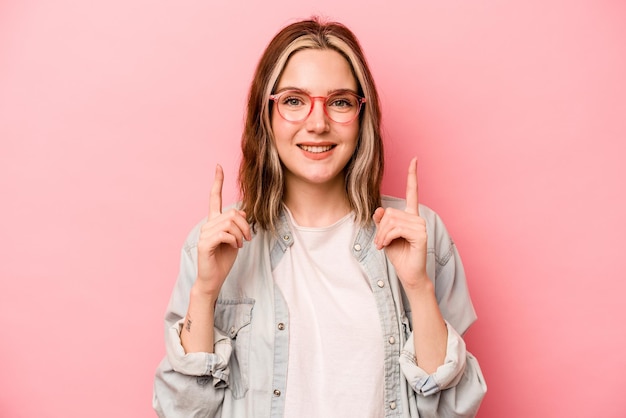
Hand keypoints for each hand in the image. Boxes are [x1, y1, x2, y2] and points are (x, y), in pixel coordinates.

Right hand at [195, 165, 250, 296]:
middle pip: (232, 213)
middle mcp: (207, 224)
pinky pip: (225, 234)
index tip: (218, 167)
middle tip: (248, 238)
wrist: (213, 279)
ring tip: (241, 244)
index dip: (217, 182)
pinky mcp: (204, 244)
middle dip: (245, 225)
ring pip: (230, 223)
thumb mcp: (235, 238)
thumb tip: (242, 213)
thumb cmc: (223, 259)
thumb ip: (237, 225)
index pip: (214, 198)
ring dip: (241, 234)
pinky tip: (235, 247)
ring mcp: (204, 233)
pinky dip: (235, 240)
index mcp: (213, 221)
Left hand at [373, 158, 428, 288]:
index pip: (412, 192)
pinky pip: (396, 229)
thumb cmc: (398, 254)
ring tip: (382, 246)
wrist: (408, 274)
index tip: (415, 159)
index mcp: (410, 216)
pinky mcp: (420, 234)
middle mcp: (417, 218)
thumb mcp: (384, 236)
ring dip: (381, 235)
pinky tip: (386, 246)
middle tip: (379, 242)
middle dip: (380, 228)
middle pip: (389, 212)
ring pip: (390, 221)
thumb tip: (379, 209)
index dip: (412, 176)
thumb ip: (381, 222)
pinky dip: (386, 238)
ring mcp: (420, 225)